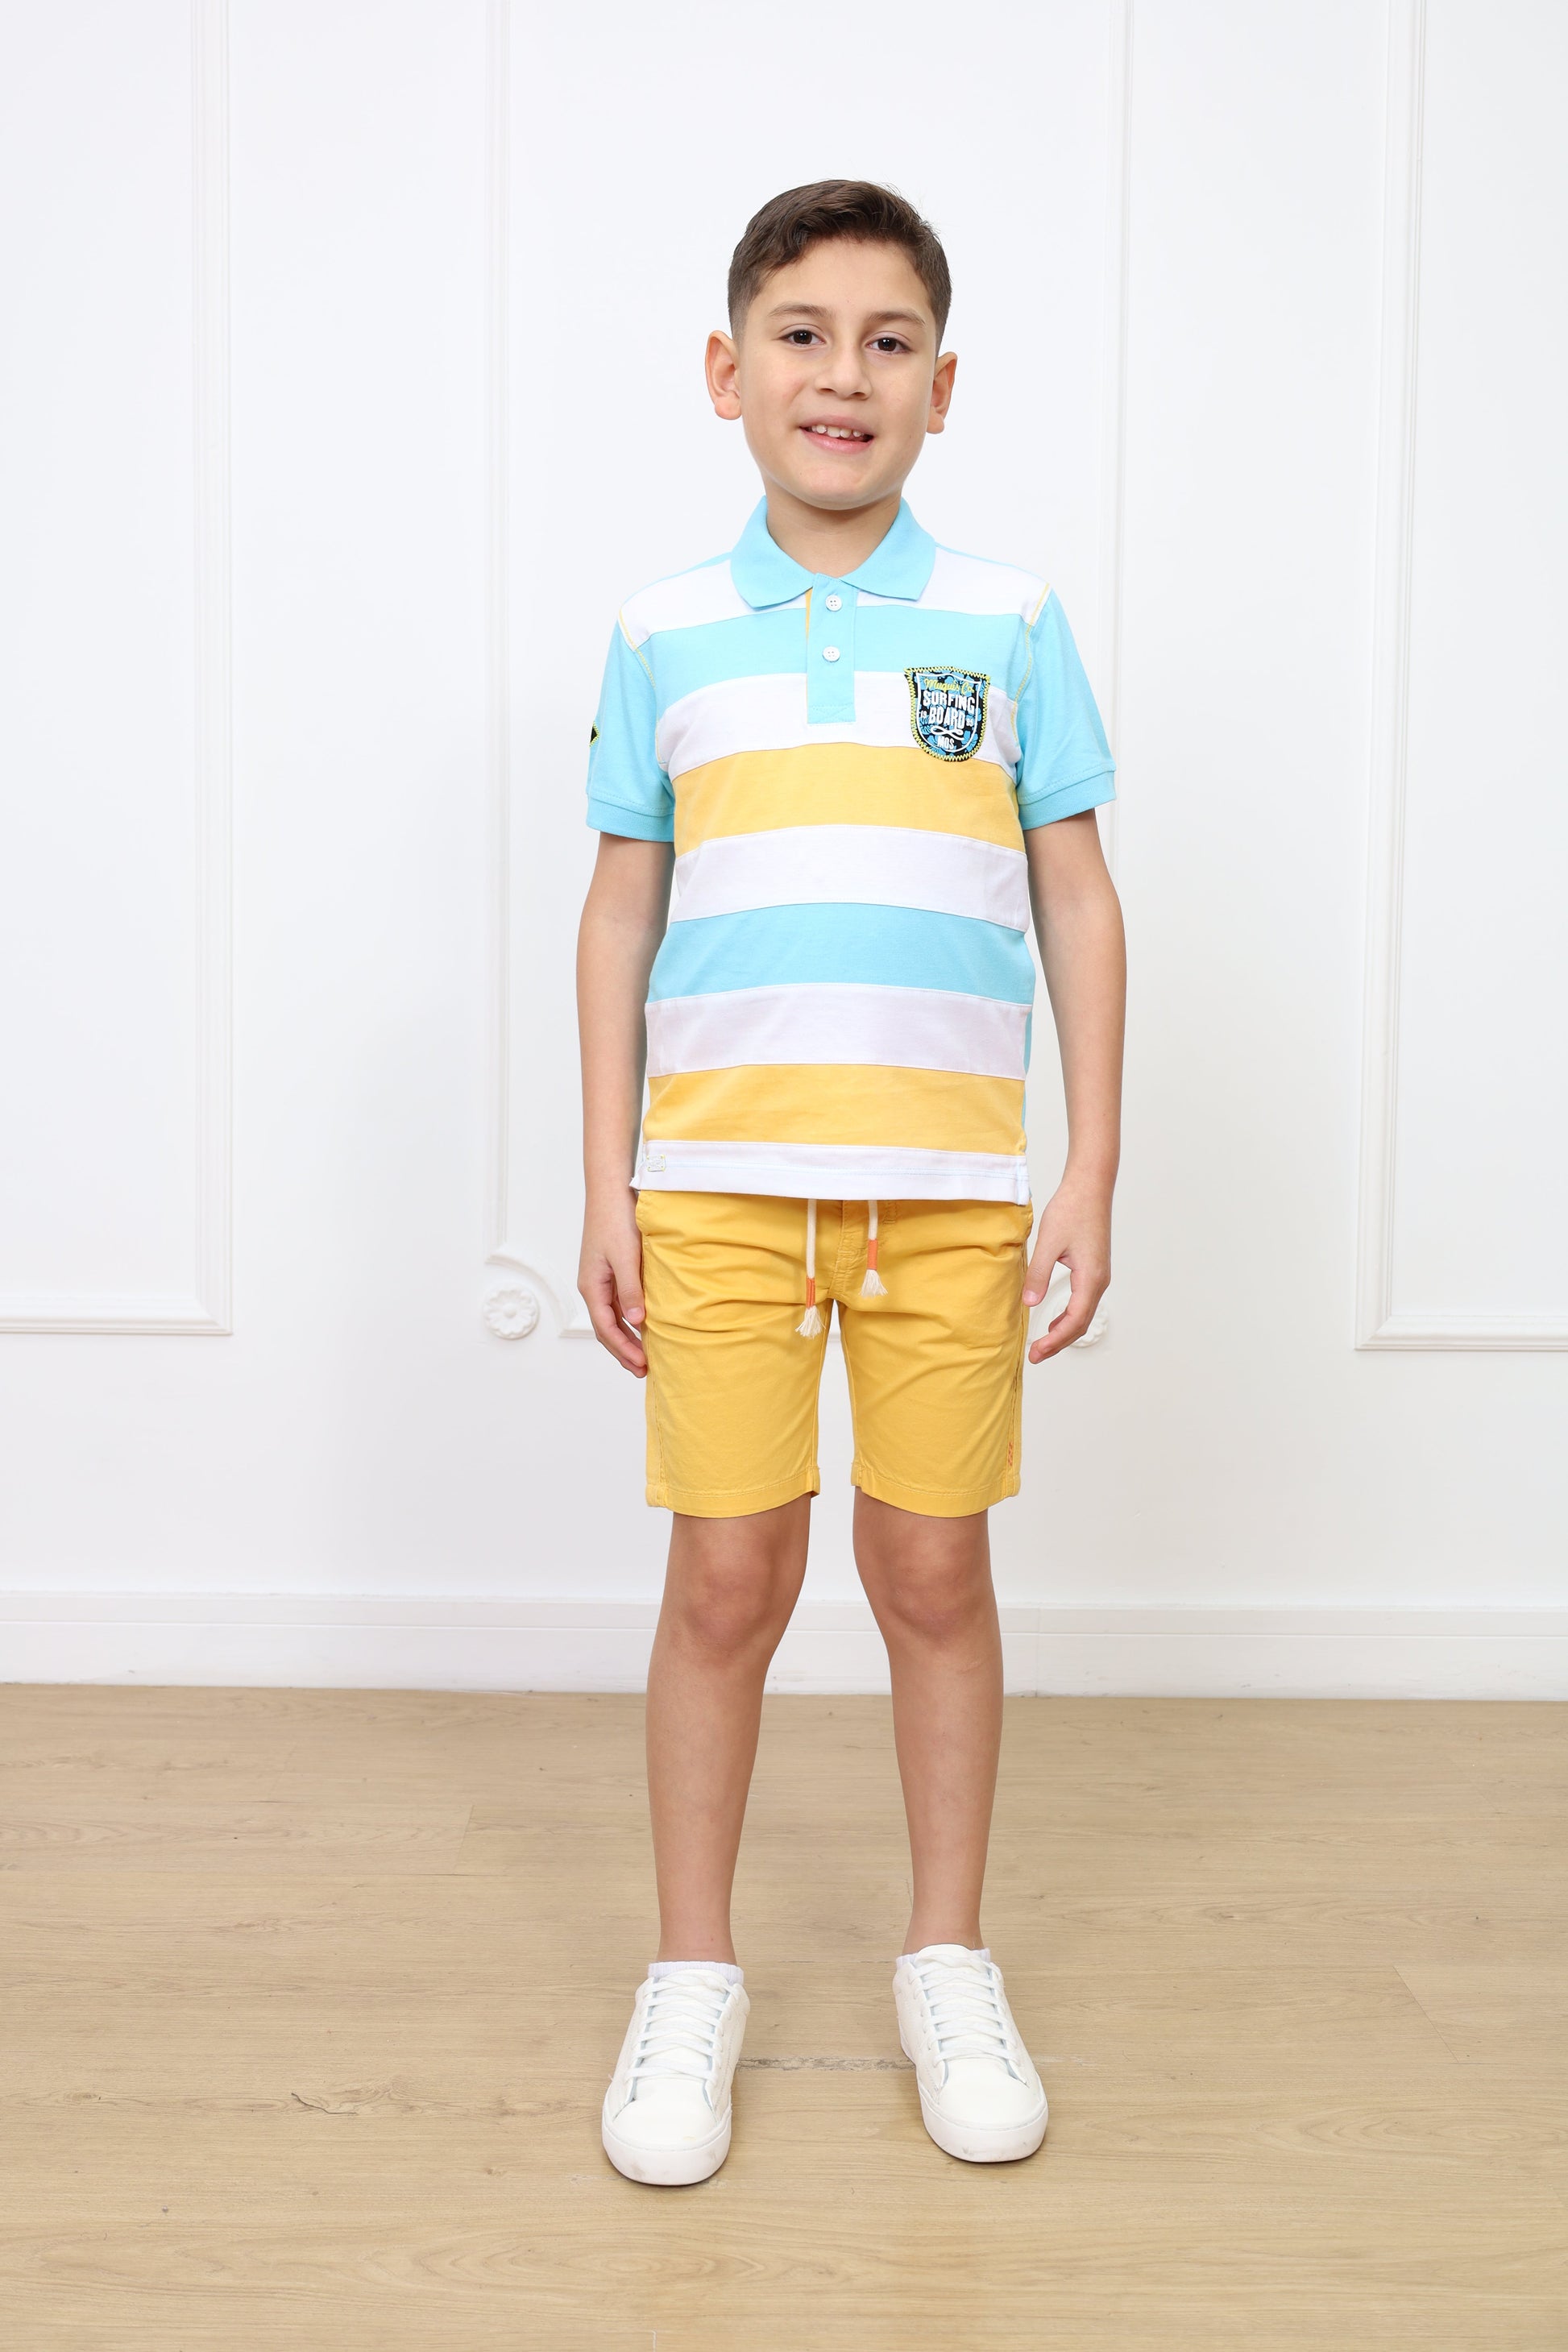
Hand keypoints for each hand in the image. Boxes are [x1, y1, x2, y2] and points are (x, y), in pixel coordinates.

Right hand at [578, 1187, 647, 1374]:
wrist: (610, 1188)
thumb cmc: (616, 1218)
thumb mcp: (626, 1256)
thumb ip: (630, 1289)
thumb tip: (636, 1320)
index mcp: (592, 1286)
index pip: (605, 1328)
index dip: (623, 1350)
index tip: (642, 1365)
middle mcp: (593, 1285)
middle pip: (606, 1327)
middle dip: (623, 1351)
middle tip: (643, 1370)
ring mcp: (600, 1278)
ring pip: (611, 1316)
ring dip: (626, 1337)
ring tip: (644, 1354)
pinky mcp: (610, 1269)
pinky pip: (617, 1303)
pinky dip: (629, 1319)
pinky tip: (643, 1323)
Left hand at [1020, 1178, 1110, 1362]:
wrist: (1090, 1186)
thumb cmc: (1072, 1209)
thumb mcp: (1049, 1243)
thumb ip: (1039, 1275)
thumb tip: (1029, 1304)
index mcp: (1090, 1278)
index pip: (1074, 1322)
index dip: (1055, 1341)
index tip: (1035, 1353)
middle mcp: (1099, 1281)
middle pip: (1081, 1324)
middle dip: (1059, 1342)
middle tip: (1035, 1356)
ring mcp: (1099, 1275)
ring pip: (1083, 1314)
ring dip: (1064, 1332)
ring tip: (1043, 1343)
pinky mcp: (1094, 1268)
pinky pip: (1084, 1301)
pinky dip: (1069, 1317)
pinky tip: (1055, 1319)